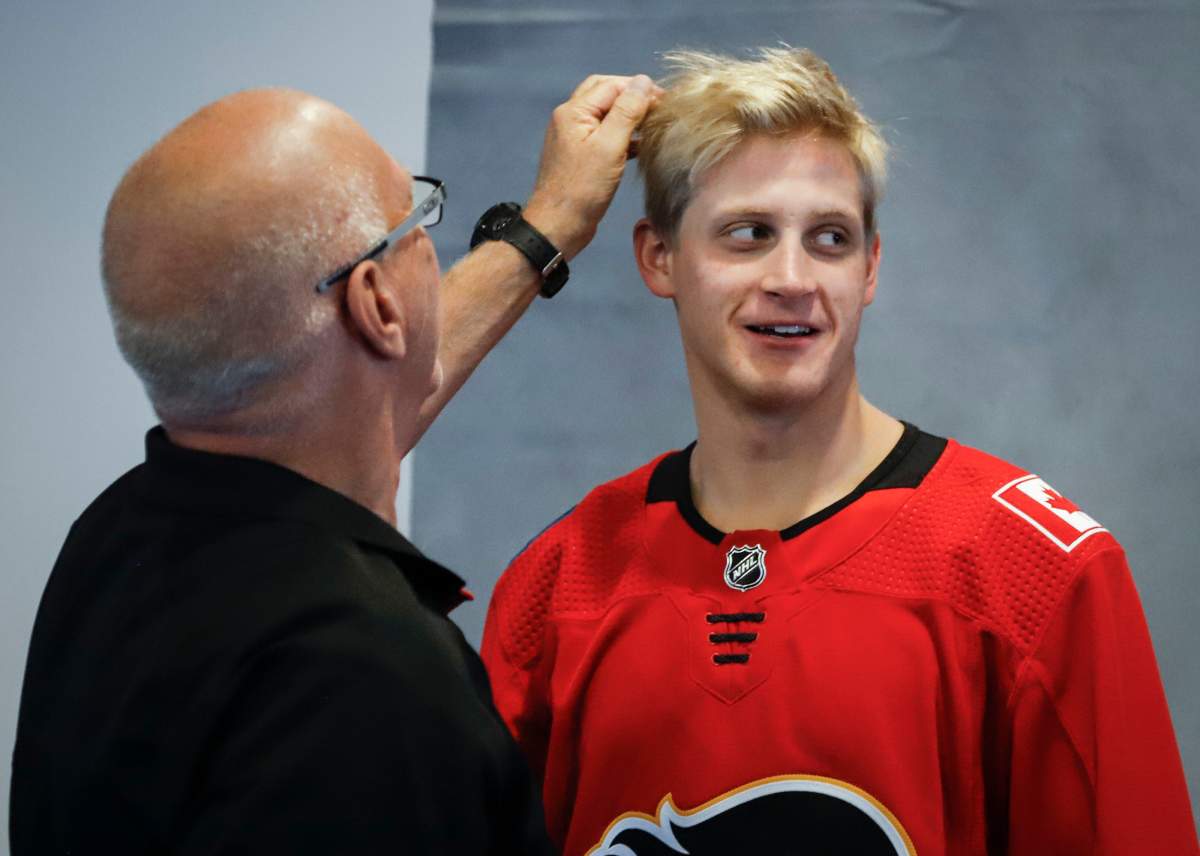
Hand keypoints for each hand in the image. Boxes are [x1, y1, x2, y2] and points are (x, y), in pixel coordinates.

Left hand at [523, 74, 659, 260]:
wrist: (558, 226)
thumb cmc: (582, 190)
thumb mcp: (610, 146)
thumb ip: (627, 111)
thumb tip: (643, 81)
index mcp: (574, 112)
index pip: (611, 85)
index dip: (640, 89)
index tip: (665, 100)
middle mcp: (570, 119)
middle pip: (606, 94)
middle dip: (633, 96)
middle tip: (659, 107)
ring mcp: (574, 138)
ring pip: (606, 114)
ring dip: (629, 116)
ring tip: (653, 124)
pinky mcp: (581, 156)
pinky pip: (605, 135)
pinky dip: (624, 135)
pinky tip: (641, 145)